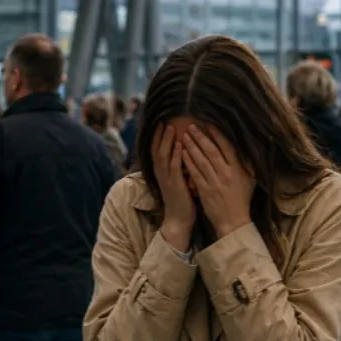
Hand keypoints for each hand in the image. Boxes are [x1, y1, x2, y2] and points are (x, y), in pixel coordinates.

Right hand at [152, 124, 194, 251]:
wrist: (179, 220)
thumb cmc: (181, 201)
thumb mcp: (177, 181)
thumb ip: (178, 168)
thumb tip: (184, 154)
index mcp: (162, 173)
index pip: (157, 151)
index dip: (158, 137)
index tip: (161, 123)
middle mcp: (161, 174)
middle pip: (156, 150)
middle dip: (160, 135)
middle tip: (164, 120)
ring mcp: (167, 179)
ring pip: (163, 156)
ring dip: (167, 141)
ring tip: (171, 127)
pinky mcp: (175, 185)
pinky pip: (174, 167)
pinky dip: (176, 155)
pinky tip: (180, 145)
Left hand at [181, 124, 254, 237]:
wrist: (233, 220)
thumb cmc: (242, 199)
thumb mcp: (250, 180)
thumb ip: (247, 163)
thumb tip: (246, 147)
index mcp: (238, 170)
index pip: (227, 147)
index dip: (217, 134)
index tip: (209, 124)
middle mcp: (225, 174)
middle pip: (211, 151)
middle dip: (200, 137)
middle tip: (191, 126)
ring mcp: (214, 182)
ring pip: (200, 160)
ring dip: (191, 147)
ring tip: (184, 136)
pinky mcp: (204, 190)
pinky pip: (194, 173)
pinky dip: (188, 162)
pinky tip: (182, 153)